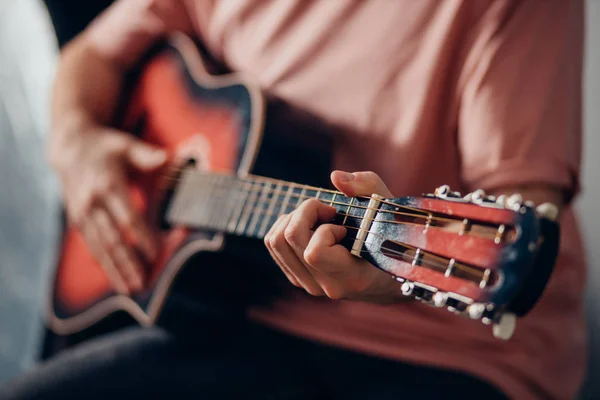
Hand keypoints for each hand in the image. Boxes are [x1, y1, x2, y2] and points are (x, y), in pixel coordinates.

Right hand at [48, 124, 166, 294]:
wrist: (69, 148)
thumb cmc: (105, 146)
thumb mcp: (125, 144)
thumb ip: (145, 154)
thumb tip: (165, 157)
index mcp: (107, 185)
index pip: (127, 217)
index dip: (141, 237)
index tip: (156, 254)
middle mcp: (91, 203)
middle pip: (113, 239)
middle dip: (128, 264)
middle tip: (141, 284)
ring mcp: (82, 214)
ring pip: (101, 248)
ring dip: (115, 270)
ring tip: (129, 290)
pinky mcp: (77, 221)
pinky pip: (92, 246)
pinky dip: (104, 264)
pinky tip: (114, 279)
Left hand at [264, 171, 401, 302]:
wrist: (390, 275)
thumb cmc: (392, 238)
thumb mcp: (388, 208)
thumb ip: (367, 188)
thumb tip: (336, 177)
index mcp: (350, 276)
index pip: (314, 253)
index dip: (323, 229)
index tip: (342, 223)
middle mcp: (326, 286)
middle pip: (288, 239)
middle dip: (305, 212)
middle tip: (328, 211)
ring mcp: (309, 285)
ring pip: (275, 242)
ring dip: (293, 218)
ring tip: (318, 218)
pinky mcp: (298, 279)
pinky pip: (274, 246)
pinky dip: (286, 227)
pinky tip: (310, 226)